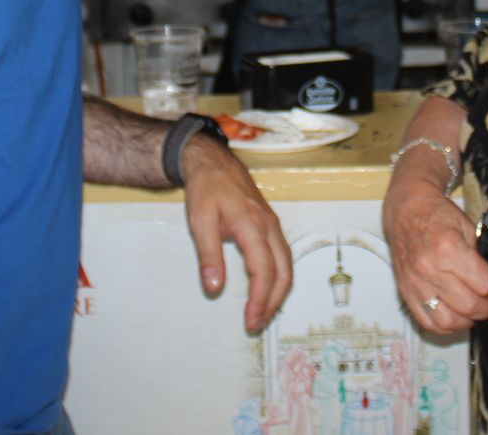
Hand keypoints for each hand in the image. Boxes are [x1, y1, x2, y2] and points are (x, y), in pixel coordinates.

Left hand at [180, 136, 292, 332]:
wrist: (214, 163)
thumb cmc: (206, 190)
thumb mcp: (200, 222)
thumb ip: (209, 255)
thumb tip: (214, 287)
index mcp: (252, 226)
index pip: (263, 271)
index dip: (259, 299)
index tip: (250, 320)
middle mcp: (269, 227)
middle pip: (283, 272)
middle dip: (273, 302)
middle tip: (257, 324)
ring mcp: (273, 225)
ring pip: (287, 265)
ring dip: (278, 292)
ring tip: (263, 313)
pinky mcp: (270, 225)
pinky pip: (283, 256)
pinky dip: (279, 277)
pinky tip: (268, 288)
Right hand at [383, 174, 487, 332]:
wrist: (406, 210)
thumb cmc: (438, 215)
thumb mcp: (466, 227)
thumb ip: (479, 257)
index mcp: (448, 248)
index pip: (483, 284)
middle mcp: (429, 269)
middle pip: (468, 306)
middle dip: (486, 308)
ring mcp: (415, 283)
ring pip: (447, 321)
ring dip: (466, 321)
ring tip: (472, 312)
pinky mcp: (405, 292)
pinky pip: (427, 322)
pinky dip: (444, 326)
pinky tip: (454, 316)